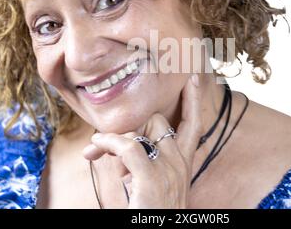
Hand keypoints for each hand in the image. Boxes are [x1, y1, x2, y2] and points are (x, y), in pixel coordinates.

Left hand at [82, 74, 201, 207]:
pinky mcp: (150, 179)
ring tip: (99, 153)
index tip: (195, 78)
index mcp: (183, 165)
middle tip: (107, 141)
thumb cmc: (150, 213)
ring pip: (143, 129)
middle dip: (133, 125)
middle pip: (159, 121)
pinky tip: (95, 148)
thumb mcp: (155, 185)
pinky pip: (127, 146)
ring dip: (116, 137)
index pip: (193, 124)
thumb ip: (148, 162)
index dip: (195, 100)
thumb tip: (126, 149)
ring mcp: (168, 170)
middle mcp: (180, 164)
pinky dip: (108, 143)